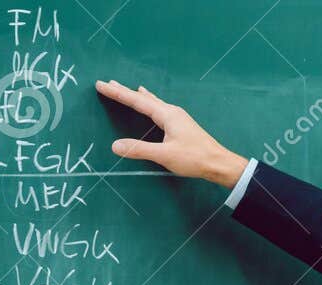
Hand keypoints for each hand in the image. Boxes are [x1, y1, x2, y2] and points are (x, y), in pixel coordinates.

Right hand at [94, 79, 247, 186]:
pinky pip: (160, 108)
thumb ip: (139, 149)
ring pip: (152, 102)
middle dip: (125, 91)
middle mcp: (172, 111)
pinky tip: (151, 102)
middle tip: (107, 83)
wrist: (220, 164)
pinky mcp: (182, 124)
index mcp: (167, 114)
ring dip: (137, 96)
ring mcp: (178, 117)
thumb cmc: (195, 158)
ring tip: (126, 89)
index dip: (118, 93)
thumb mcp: (165, 155)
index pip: (136, 101)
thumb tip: (115, 146)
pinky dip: (149, 102)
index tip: (101, 85)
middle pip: (144, 99)